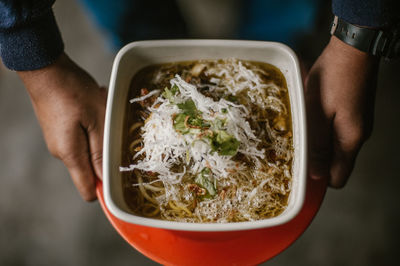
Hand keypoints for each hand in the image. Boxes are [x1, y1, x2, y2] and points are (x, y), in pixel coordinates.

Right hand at [18, 53, 106, 200]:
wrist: (45, 68)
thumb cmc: (73, 90)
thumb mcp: (97, 120)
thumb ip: (100, 151)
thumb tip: (104, 179)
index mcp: (70, 154)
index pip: (87, 189)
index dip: (104, 189)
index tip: (121, 179)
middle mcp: (61, 152)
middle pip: (90, 168)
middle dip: (106, 154)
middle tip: (112, 130)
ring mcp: (59, 140)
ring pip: (88, 149)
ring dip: (100, 135)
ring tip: (101, 112)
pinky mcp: (59, 130)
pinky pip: (81, 136)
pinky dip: (91, 125)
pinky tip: (92, 106)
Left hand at [305, 36, 378, 187]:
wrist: (351, 48)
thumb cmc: (334, 77)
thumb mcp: (318, 113)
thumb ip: (318, 145)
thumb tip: (317, 175)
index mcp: (351, 139)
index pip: (338, 177)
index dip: (319, 181)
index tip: (300, 174)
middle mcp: (357, 135)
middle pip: (335, 162)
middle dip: (314, 161)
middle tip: (293, 150)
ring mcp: (357, 122)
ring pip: (334, 145)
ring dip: (316, 143)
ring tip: (298, 132)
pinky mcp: (353, 111)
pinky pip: (336, 130)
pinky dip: (322, 129)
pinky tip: (308, 117)